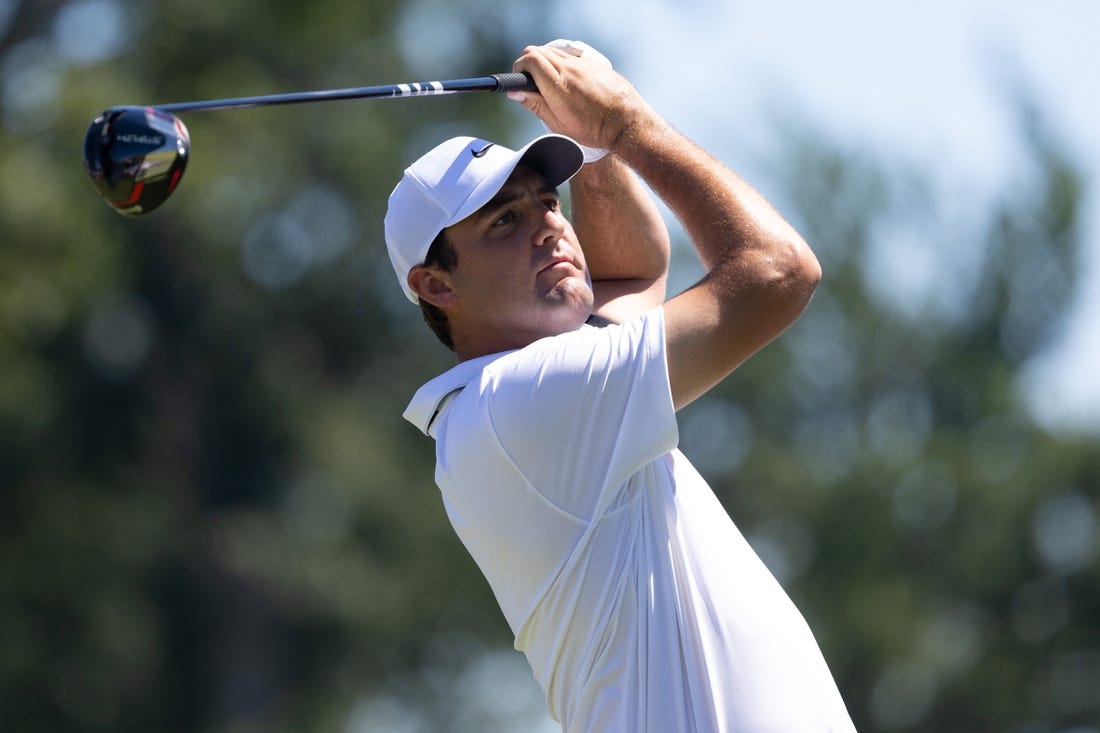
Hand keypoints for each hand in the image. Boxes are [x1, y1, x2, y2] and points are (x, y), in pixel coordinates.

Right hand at [509, 41, 645, 154]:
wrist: (626, 123)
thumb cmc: (593, 129)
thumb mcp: (559, 124)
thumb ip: (535, 105)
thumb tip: (515, 92)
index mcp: (558, 85)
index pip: (529, 59)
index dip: (519, 67)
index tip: (518, 78)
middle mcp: (570, 68)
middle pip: (538, 51)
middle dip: (528, 63)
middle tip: (529, 81)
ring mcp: (583, 63)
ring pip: (554, 51)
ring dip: (544, 61)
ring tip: (547, 82)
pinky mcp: (594, 63)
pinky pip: (570, 55)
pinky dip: (561, 62)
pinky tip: (566, 80)